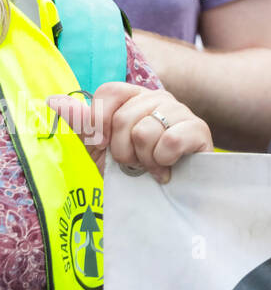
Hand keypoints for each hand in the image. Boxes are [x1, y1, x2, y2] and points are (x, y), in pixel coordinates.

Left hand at [48, 83, 212, 183]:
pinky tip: (168, 168)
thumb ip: (83, 124)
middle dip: (121, 150)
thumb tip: (53, 101)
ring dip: (144, 159)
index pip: (110, 91)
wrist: (165, 197)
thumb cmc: (134, 171)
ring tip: (152, 166)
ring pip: (145, 130)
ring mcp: (180, 111)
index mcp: (134, 98)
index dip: (100, 120)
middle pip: (123, 117)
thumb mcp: (101, 149)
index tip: (102, 145)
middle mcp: (158, 98)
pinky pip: (170, 140)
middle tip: (133, 163)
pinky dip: (163, 161)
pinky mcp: (198, 129)